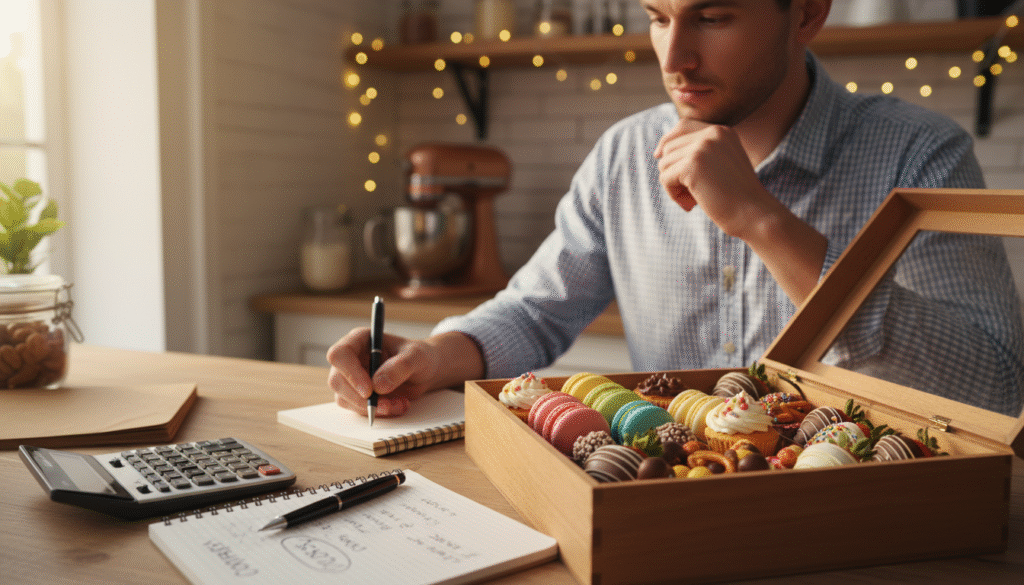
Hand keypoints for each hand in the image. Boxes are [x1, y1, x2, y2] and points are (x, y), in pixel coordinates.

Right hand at [327, 328, 437, 417]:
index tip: (369, 390)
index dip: (350, 373)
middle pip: (337, 381)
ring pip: (345, 399)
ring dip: (372, 408)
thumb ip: (400, 367)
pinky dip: (378, 413)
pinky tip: (397, 406)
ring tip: (400, 404)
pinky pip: (358, 409)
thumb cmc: (419, 356)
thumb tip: (378, 385)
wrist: (425, 371)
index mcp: (360, 340)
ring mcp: (352, 378)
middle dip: (360, 399)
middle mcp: (352, 359)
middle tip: (387, 405)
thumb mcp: (416, 356)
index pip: (339, 354)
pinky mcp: (358, 395)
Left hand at [653, 119, 771, 238]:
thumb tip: (659, 152)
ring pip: (664, 163)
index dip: (667, 141)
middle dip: (673, 171)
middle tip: (691, 193)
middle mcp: (712, 133)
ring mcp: (702, 147)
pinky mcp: (692, 164)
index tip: (658, 156)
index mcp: (722, 131)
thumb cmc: (735, 197)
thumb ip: (698, 153)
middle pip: (669, 146)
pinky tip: (691, 204)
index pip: (682, 126)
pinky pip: (665, 178)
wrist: (754, 214)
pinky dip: (673, 195)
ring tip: (693, 200)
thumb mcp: (719, 166)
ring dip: (673, 185)